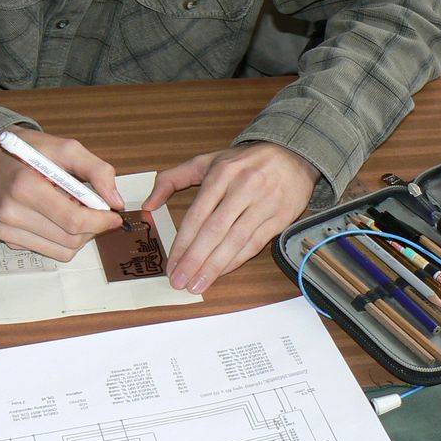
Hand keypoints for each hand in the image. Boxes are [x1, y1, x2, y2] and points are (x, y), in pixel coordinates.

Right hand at [0, 127, 124, 261]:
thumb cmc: (31, 151)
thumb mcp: (67, 148)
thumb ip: (97, 171)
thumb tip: (116, 202)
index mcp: (26, 186)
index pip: (73, 220)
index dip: (100, 221)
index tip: (114, 215)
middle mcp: (12, 212)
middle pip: (71, 239)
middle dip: (93, 228)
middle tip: (96, 211)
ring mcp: (6, 229)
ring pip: (63, 251)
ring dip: (80, 236)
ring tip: (76, 212)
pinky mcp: (6, 238)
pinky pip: (49, 251)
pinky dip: (62, 240)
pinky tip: (57, 218)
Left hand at [144, 142, 318, 292]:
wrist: (292, 156)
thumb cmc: (245, 162)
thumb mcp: (207, 161)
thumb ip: (172, 179)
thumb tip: (147, 204)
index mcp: (221, 174)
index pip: (197, 215)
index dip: (182, 243)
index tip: (171, 264)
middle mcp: (243, 188)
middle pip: (214, 231)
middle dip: (194, 260)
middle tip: (179, 282)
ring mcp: (264, 204)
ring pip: (234, 241)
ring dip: (214, 267)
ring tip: (197, 285)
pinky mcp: (280, 217)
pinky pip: (254, 244)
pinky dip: (236, 261)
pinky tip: (221, 273)